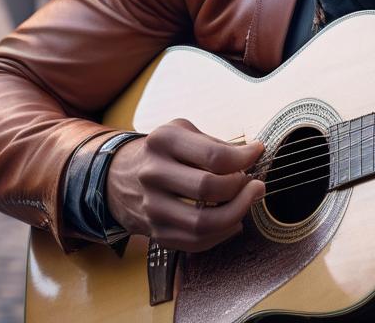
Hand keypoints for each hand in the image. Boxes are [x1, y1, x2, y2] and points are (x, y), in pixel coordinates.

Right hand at [106, 118, 265, 252]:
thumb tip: (254, 154)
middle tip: (255, 184)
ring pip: (203, 223)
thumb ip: (217, 144)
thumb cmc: (162, 153)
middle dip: (242, 189)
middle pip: (209, 188)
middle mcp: (153, 173)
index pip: (214, 155)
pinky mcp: (156, 233)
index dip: (244, 159)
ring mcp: (152, 207)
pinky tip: (232, 220)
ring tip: (247, 202)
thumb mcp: (182, 133)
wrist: (117, 178)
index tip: (257, 154)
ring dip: (236, 214)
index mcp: (163, 141)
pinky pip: (197, 242)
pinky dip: (222, 233)